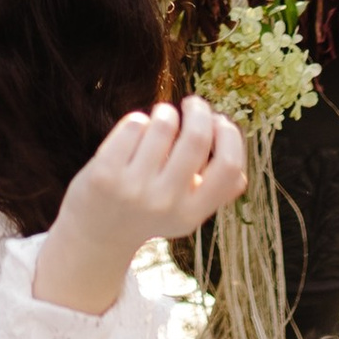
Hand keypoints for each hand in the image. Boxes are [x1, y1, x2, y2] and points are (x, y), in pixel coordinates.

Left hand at [35, 96, 246, 315]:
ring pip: (164, 124)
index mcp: (192, 214)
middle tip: (194, 104)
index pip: (229, 167)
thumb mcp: (184, 214)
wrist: (96, 235)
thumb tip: (241, 173)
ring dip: (166, 112)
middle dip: (199, 110)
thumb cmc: (148, 212)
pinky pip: (134, 124)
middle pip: (197, 137)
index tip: (221, 122)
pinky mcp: (105, 173)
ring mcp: (133, 188)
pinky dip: (139, 120)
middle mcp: (165, 203)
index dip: (230, 136)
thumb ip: (214, 195)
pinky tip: (135, 132)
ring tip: (161, 119)